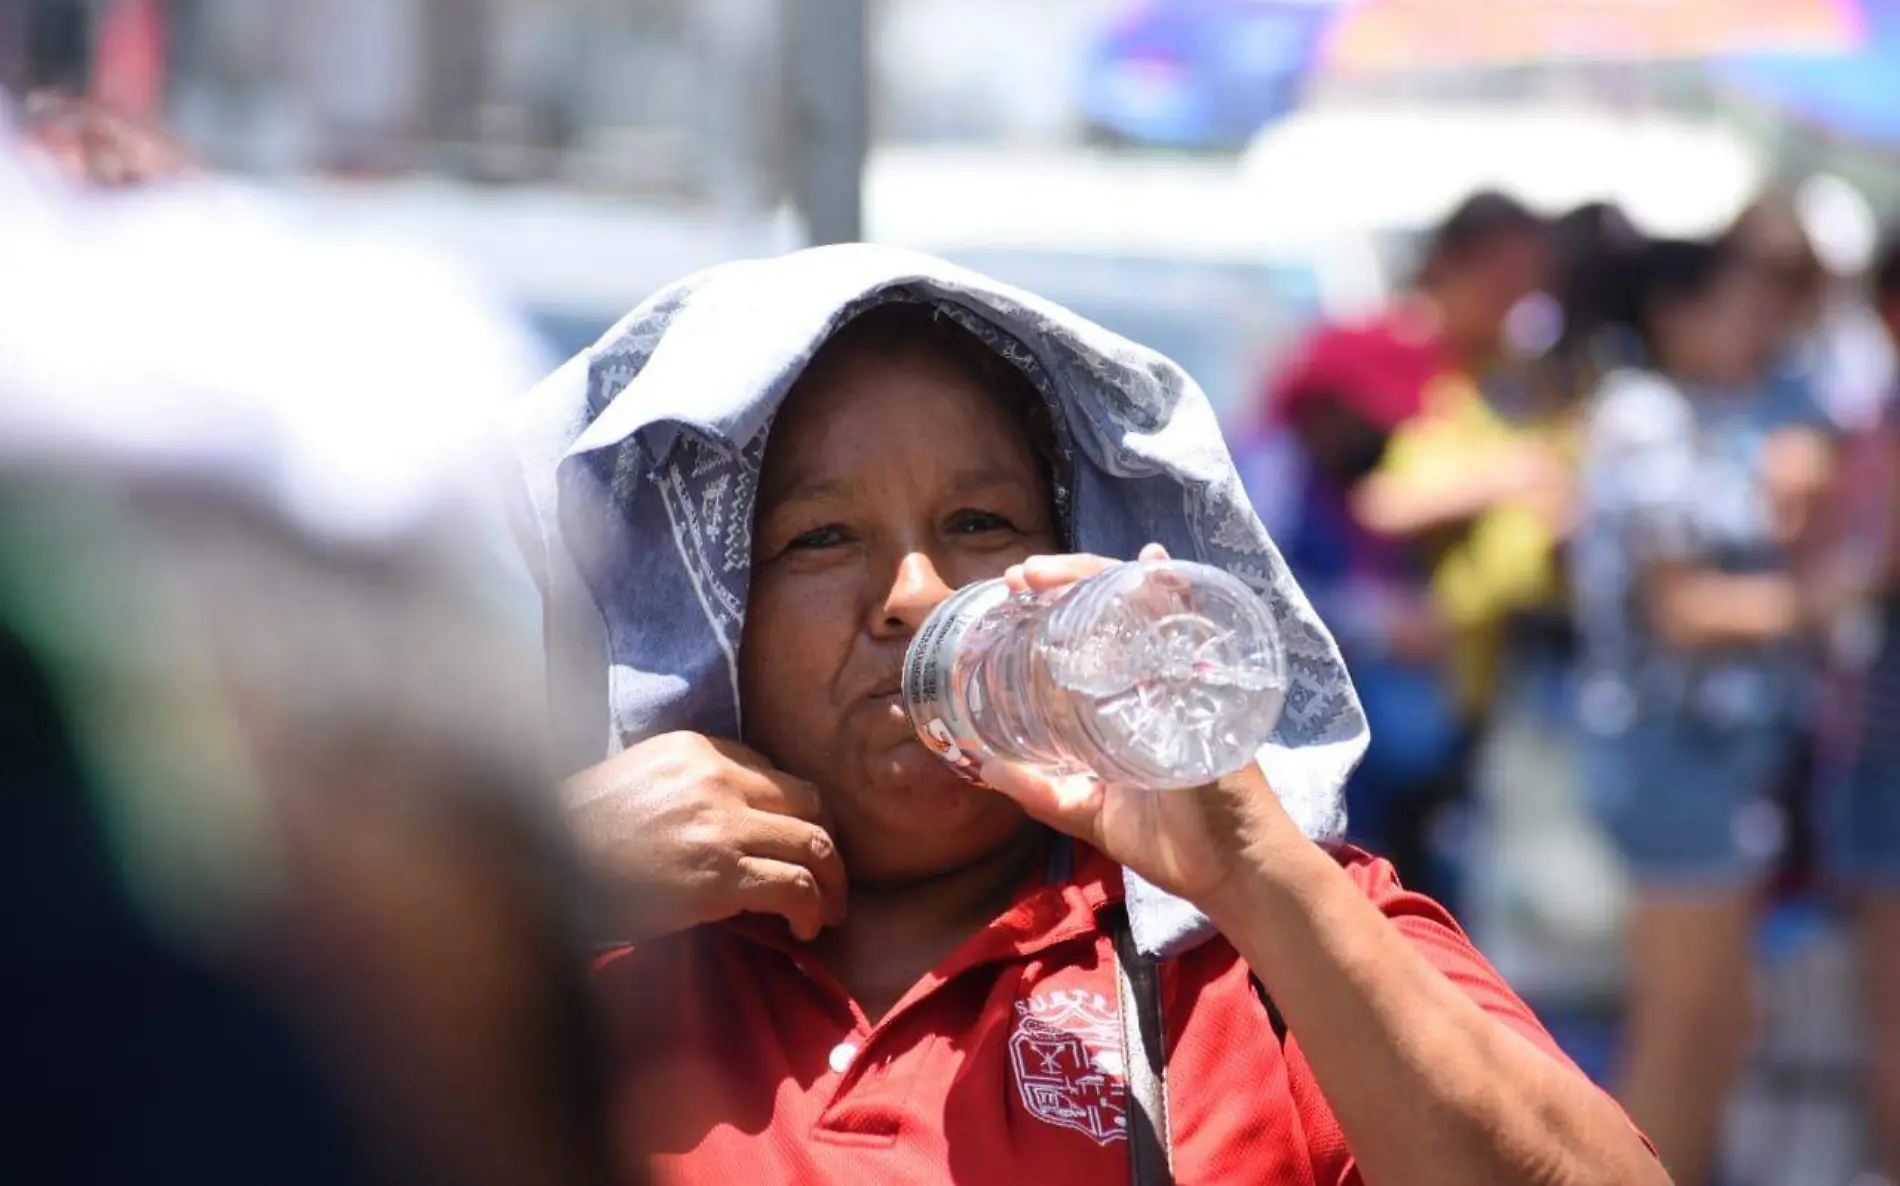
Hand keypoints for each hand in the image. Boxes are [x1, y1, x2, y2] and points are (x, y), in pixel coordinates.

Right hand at [562, 732, 846, 942]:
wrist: (542, 866)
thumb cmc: (581, 834)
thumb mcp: (636, 781)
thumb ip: (690, 787)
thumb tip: (736, 821)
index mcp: (695, 748)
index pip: (775, 775)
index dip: (796, 816)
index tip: (796, 847)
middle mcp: (716, 777)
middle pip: (810, 803)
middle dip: (830, 844)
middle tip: (831, 879)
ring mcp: (721, 824)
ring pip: (815, 845)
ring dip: (832, 883)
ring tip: (828, 911)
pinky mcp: (720, 874)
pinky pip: (796, 887)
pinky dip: (812, 910)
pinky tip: (804, 929)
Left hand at [982, 546, 1301, 912]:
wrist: (1232, 875)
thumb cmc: (1172, 843)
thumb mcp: (1089, 812)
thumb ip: (1042, 790)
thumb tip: (985, 766)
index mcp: (1128, 701)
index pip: (1093, 635)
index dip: (1054, 608)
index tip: (1012, 593)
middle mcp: (1159, 679)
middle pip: (1118, 606)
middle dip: (1068, 579)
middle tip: (1021, 576)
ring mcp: (1189, 679)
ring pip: (1149, 604)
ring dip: (1100, 576)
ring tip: (1049, 574)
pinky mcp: (1216, 689)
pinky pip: (1197, 627)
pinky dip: (1175, 591)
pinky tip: (1154, 564)